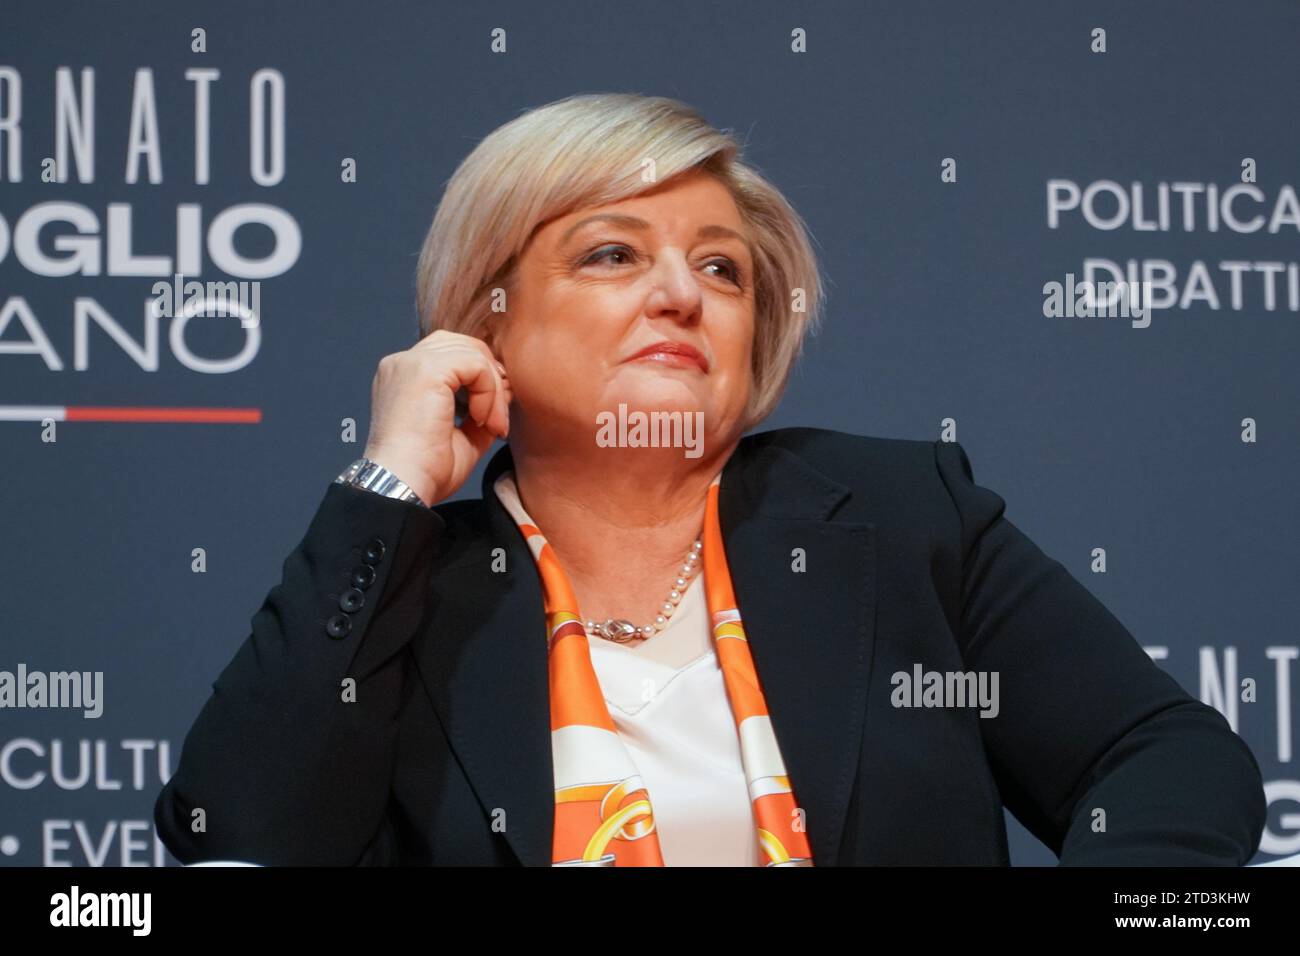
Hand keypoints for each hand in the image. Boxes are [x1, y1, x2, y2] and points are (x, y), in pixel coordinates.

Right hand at [361, 330, 511, 505]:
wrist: (404, 487)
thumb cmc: (426, 471)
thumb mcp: (462, 436)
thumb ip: (482, 410)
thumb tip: (506, 391)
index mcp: (404, 378)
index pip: (452, 356)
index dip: (482, 379)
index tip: (493, 418)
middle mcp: (403, 364)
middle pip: (463, 345)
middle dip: (491, 378)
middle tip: (499, 418)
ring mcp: (411, 363)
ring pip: (472, 352)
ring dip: (493, 389)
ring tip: (493, 424)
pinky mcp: (426, 370)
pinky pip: (475, 364)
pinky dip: (488, 392)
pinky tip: (481, 420)